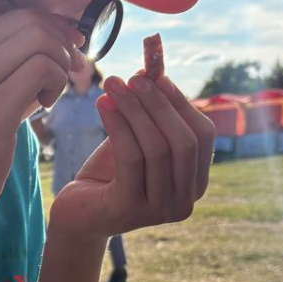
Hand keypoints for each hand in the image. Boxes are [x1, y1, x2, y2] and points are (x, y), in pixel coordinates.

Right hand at [0, 9, 86, 240]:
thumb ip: (12, 65)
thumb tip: (66, 35)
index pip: (16, 17)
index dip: (53, 29)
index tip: (69, 52)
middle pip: (29, 22)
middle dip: (62, 44)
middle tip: (71, 72)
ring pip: (39, 42)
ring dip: (60, 66)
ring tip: (51, 94)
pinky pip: (41, 70)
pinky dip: (56, 83)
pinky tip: (45, 106)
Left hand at [48, 71, 215, 244]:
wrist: (78, 213)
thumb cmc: (110, 174)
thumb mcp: (136, 139)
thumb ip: (150, 111)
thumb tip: (152, 68)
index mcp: (196, 183)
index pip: (203, 135)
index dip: (180, 103)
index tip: (155, 76)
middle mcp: (185, 202)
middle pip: (183, 141)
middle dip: (157, 103)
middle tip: (131, 78)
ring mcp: (160, 210)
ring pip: (157, 148)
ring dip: (133, 110)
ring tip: (111, 85)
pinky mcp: (131, 209)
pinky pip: (131, 158)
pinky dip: (117, 125)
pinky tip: (102, 104)